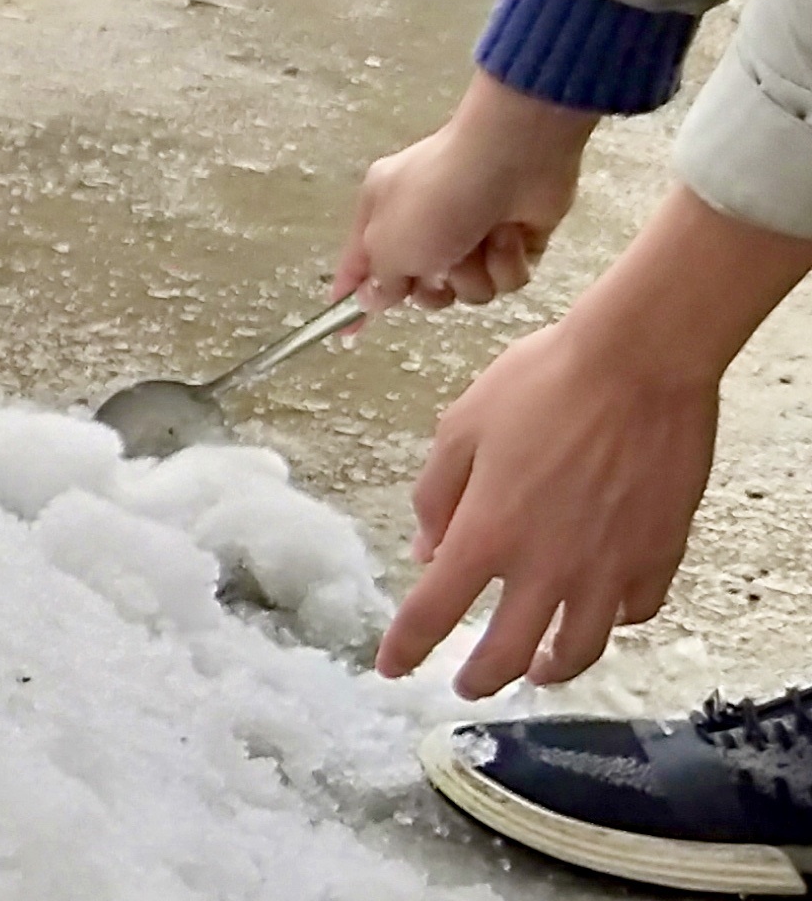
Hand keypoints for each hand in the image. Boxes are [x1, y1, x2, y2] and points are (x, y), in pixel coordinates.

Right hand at [334, 71, 595, 311]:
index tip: (346, 334)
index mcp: (383, 212)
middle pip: (423, 288)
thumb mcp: (389, 244)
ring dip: (475, 274)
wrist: (511, 159)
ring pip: (469, 289)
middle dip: (435, 287)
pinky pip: (507, 279)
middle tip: (440, 269)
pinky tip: (509, 237)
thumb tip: (373, 298)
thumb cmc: (437, 198)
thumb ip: (379, 280)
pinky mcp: (514, 242)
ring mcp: (473, 234)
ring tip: (480, 242)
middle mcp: (426, 224)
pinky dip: (507, 263)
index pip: (359, 265)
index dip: (352, 299)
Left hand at [379, 315, 711, 692]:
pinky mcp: (658, 558)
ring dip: (548, 669)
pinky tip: (600, 616)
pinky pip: (633, 612)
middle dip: (479, 678)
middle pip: (505, 652)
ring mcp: (608, 569)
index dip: (406, 648)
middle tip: (467, 685)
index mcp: (486, 534)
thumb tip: (427, 549)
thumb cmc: (543, 383)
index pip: (432, 612)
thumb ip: (437, 495)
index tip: (392, 668)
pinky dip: (611, 623)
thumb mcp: (461, 427)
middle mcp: (547, 566)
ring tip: (534, 670)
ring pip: (576, 649)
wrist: (639, 365)